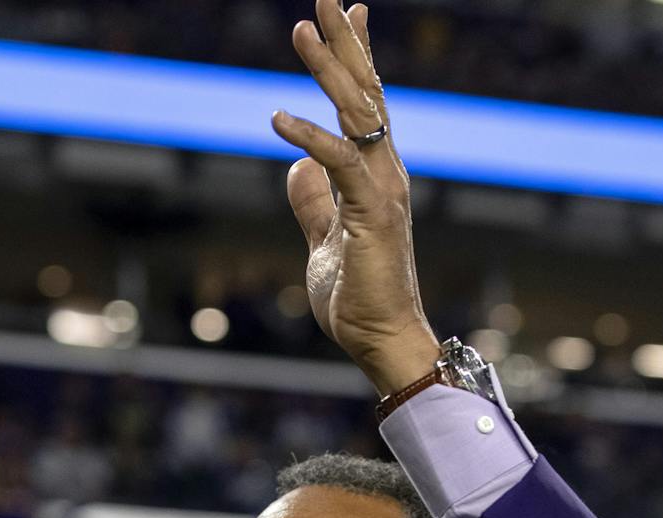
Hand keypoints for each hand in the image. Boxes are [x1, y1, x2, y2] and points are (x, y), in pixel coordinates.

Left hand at [272, 1, 439, 393]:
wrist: (384, 340)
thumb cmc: (359, 298)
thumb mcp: (325, 240)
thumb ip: (314, 201)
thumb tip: (295, 166)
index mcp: (376, 175)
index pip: (368, 104)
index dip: (357, 57)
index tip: (351, 11)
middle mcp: (386, 172)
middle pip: (366, 93)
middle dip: (345, 43)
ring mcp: (383, 190)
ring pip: (357, 114)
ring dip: (330, 69)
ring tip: (303, 29)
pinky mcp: (372, 214)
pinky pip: (338, 164)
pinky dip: (308, 138)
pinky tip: (277, 118)